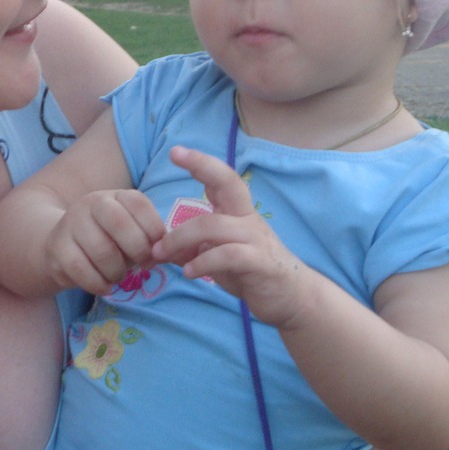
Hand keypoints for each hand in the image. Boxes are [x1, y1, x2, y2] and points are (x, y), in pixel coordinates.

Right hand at [44, 189, 166, 295]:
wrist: (60, 244)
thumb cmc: (108, 240)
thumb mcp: (132, 232)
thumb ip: (157, 242)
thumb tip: (186, 257)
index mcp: (116, 196)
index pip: (140, 206)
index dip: (153, 232)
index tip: (154, 253)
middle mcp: (91, 203)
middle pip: (120, 224)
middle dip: (136, 252)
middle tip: (139, 267)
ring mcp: (71, 223)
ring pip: (101, 251)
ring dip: (117, 272)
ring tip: (118, 277)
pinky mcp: (56, 247)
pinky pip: (81, 270)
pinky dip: (99, 284)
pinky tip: (104, 286)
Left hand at [152, 146, 316, 326]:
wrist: (291, 298)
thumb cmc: (250, 271)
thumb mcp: (216, 256)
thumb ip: (191, 248)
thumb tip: (157, 247)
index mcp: (237, 212)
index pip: (222, 179)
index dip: (201, 162)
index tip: (176, 151)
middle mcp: (247, 219)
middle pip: (229, 182)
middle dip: (202, 165)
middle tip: (172, 156)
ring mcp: (255, 239)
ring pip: (214, 226)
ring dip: (181, 238)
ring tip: (160, 253)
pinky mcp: (260, 263)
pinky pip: (228, 255)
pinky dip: (203, 262)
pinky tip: (189, 272)